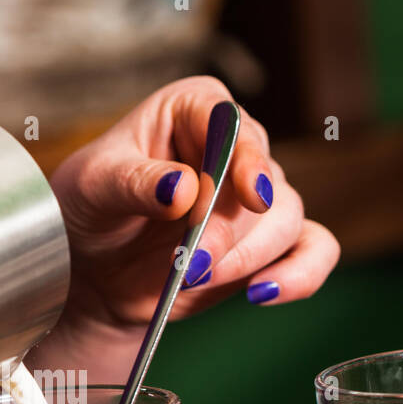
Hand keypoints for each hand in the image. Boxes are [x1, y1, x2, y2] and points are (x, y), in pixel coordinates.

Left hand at [49, 76, 339, 333]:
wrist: (91, 271)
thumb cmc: (89, 210)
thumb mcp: (93, 188)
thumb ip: (135, 183)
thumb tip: (183, 189)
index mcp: (194, 110)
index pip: (232, 124)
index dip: (245, 159)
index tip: (251, 196)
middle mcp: (235, 148)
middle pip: (263, 180)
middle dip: (228, 229)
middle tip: (192, 263)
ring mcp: (255, 199)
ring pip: (285, 220)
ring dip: (245, 257)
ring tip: (195, 278)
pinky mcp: (267, 245)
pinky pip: (313, 251)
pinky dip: (300, 274)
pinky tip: (264, 292)